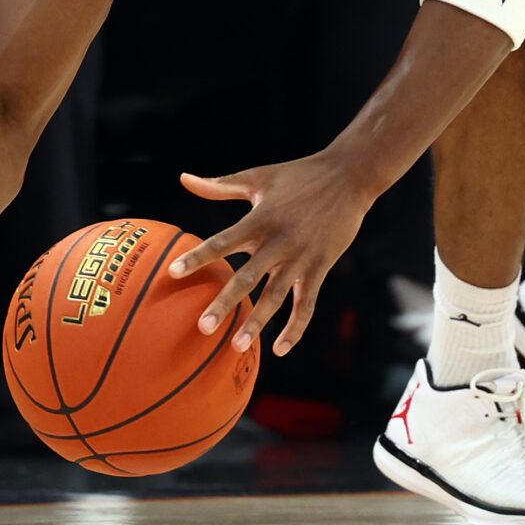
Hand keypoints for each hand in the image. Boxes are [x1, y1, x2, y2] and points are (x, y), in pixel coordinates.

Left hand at [168, 157, 373, 357]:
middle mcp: (280, 241)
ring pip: (277, 296)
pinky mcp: (320, 267)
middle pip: (248, 277)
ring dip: (258, 322)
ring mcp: (302, 258)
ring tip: (237, 346)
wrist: (350, 176)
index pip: (224, 241)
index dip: (199, 256)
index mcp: (261, 219)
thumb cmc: (299, 175)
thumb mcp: (259, 177)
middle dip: (226, 303)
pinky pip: (307, 304)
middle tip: (204, 327)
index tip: (173, 272)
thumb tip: (184, 179)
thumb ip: (220, 185)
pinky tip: (280, 349)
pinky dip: (296, 327)